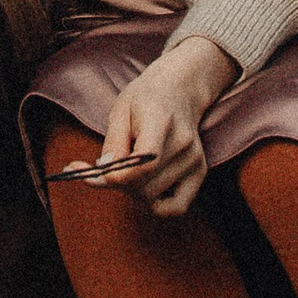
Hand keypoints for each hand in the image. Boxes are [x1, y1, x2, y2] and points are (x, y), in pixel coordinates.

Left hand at [97, 32, 237, 218]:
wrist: (179, 89)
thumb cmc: (144, 99)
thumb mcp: (120, 111)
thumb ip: (112, 144)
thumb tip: (105, 174)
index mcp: (160, 120)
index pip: (145, 161)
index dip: (118, 176)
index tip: (97, 173)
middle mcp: (183, 143)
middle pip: (145, 186)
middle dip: (119, 183)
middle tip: (110, 167)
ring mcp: (195, 159)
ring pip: (153, 198)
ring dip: (134, 191)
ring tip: (131, 169)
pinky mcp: (200, 172)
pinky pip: (176, 208)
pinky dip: (157, 205)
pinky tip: (147, 187)